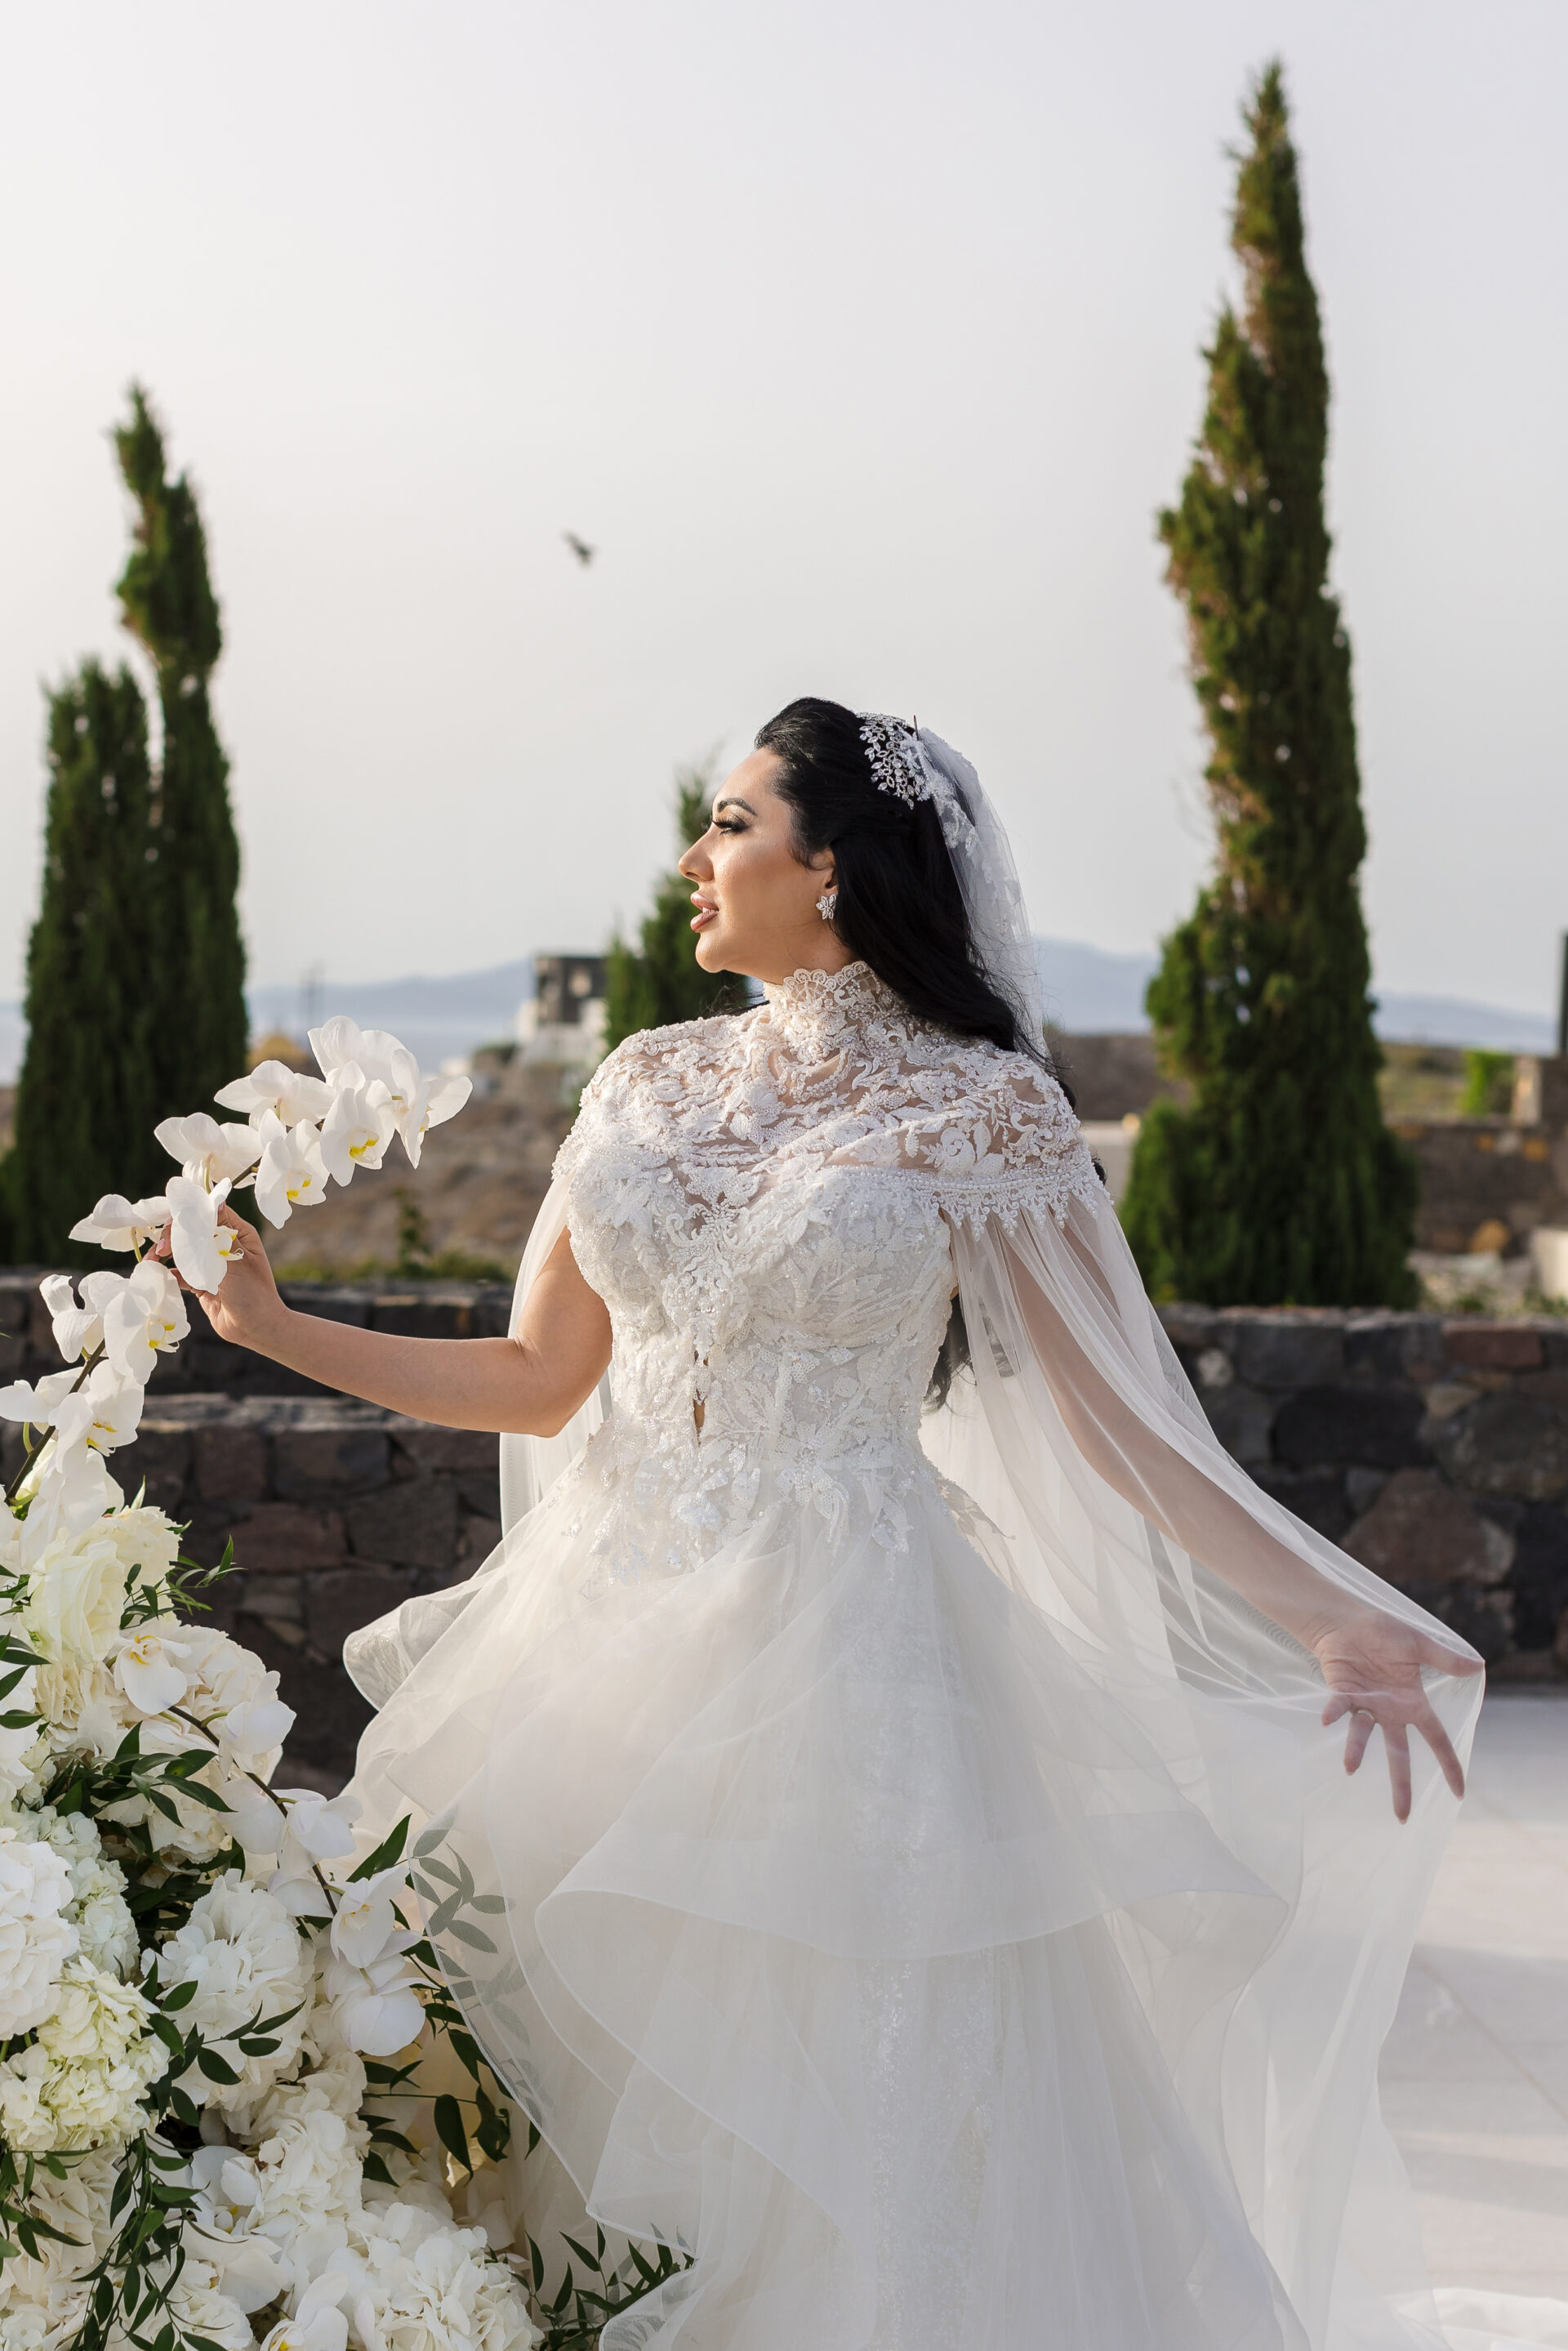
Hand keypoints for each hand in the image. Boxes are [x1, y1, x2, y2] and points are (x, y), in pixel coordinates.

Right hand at [155, 1204, 291, 1355]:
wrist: (256, 1329)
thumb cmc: (254, 1292)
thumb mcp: (237, 1261)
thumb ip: (220, 1236)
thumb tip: (217, 1200)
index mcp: (237, 1233)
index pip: (209, 1213)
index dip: (188, 1215)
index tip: (170, 1224)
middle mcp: (222, 1245)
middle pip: (191, 1231)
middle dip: (172, 1237)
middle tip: (161, 1250)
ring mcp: (210, 1264)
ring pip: (181, 1251)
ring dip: (164, 1254)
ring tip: (151, 1262)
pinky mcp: (200, 1282)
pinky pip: (179, 1273)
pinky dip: (167, 1272)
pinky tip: (156, 1274)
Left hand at [1311, 1610, 1481, 1820]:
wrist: (1348, 1622)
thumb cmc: (1384, 1633)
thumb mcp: (1418, 1645)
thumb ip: (1445, 1659)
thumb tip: (1479, 1665)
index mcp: (1413, 1703)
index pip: (1436, 1739)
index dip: (1448, 1765)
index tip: (1458, 1794)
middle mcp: (1390, 1711)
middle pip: (1399, 1753)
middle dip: (1401, 1784)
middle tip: (1403, 1816)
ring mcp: (1365, 1705)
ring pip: (1363, 1735)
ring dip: (1356, 1750)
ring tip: (1350, 1768)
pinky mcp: (1342, 1694)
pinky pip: (1339, 1706)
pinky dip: (1333, 1713)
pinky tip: (1326, 1720)